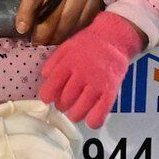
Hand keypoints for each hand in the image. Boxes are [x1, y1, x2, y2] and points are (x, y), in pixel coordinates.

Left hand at [17, 0, 107, 45]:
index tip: (22, 29)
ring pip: (69, 19)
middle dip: (43, 32)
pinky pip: (85, 20)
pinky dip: (74, 31)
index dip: (25, 13)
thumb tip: (12, 14)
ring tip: (50, 42)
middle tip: (37, 42)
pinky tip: (67, 37)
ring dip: (58, 35)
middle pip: (53, 12)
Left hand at [36, 11, 144, 128]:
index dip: (47, 97)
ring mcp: (97, 84)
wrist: (114, 38)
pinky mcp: (111, 91)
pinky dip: (93, 121)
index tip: (48, 98)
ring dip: (74, 114)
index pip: (50, 88)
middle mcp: (82, 75)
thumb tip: (43, 77)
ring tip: (76, 109)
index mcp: (68, 63)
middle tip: (65, 101)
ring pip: (79, 111)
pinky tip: (90, 119)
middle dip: (62, 105)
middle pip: (64, 102)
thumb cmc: (88, 44)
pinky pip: (100, 113)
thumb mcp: (66, 47)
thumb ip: (53, 62)